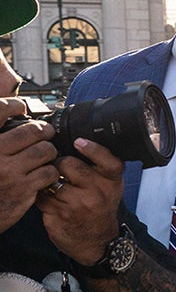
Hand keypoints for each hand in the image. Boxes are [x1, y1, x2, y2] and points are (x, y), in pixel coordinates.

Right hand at [0, 99, 57, 232]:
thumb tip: (10, 102)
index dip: (14, 105)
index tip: (20, 107)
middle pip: (32, 131)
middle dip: (43, 131)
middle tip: (45, 134)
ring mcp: (8, 171)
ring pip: (45, 150)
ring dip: (49, 152)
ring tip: (45, 155)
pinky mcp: (22, 189)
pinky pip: (49, 172)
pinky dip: (51, 171)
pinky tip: (44, 173)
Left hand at [36, 138, 123, 265]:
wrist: (99, 242)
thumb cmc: (101, 209)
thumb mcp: (111, 187)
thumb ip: (100, 167)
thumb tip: (77, 143)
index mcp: (112, 183)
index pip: (108, 162)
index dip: (93, 149)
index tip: (79, 142)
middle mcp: (97, 193)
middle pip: (69, 164)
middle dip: (60, 163)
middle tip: (61, 169)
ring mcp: (78, 205)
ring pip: (51, 180)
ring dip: (48, 181)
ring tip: (55, 186)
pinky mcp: (60, 215)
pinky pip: (42, 197)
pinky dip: (42, 196)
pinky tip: (51, 200)